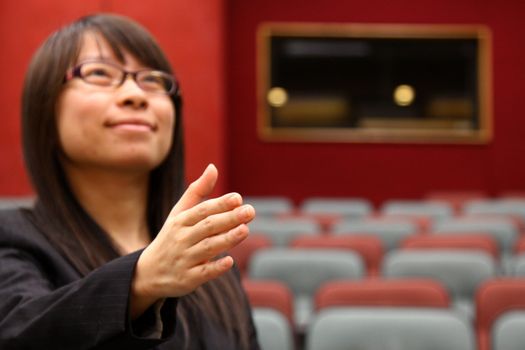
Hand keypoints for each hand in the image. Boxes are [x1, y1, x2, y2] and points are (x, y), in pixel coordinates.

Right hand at [130, 164, 254, 316]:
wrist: (149, 272)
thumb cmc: (172, 236)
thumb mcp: (180, 213)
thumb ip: (198, 191)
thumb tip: (213, 167)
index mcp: (181, 221)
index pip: (202, 210)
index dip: (220, 204)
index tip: (238, 198)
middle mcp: (181, 239)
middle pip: (207, 227)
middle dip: (229, 219)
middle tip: (250, 212)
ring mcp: (184, 259)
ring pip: (207, 248)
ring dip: (227, 239)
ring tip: (245, 230)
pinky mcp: (187, 279)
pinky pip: (203, 273)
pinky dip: (216, 267)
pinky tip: (230, 261)